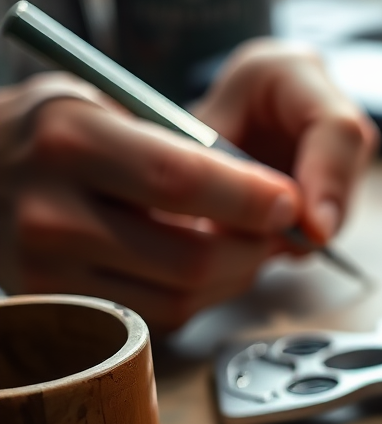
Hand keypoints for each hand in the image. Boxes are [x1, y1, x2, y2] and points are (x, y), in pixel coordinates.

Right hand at [0, 43, 376, 331]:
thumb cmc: (54, 133)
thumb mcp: (102, 106)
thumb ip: (178, 144)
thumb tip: (268, 192)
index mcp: (68, 140)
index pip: (181, 181)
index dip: (249, 199)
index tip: (290, 202)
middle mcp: (51, 213)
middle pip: (191, 258)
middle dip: (254, 249)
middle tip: (277, 229)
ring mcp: (49, 271)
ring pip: (182, 297)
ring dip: (235, 278)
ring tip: (246, 246)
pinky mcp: (59, 309)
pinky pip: (157, 317)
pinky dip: (198, 297)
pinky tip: (203, 268)